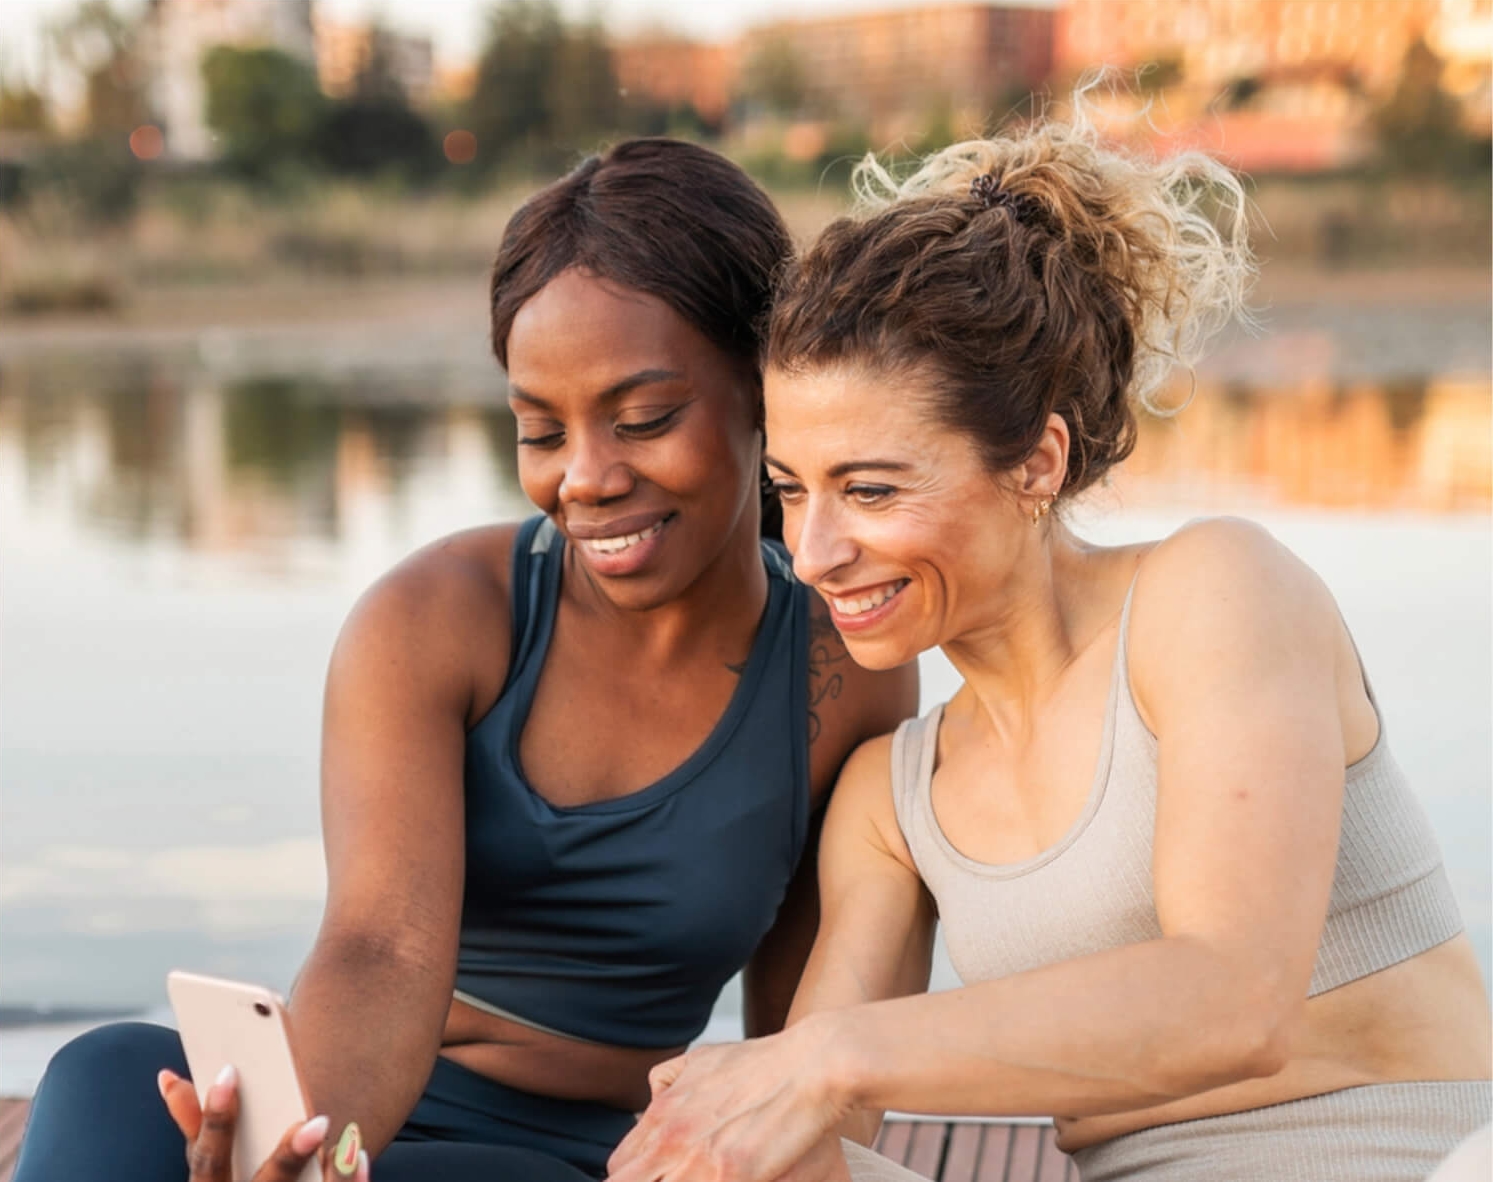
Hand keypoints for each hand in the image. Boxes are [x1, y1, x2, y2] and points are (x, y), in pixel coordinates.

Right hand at [159, 1066, 367, 1181]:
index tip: (228, 1073)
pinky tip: (358, 1152)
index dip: (216, 1122)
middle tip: (318, 1122)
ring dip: (331, 1175)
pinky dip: (347, 1181)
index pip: (207, 1163)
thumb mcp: (209, 1166)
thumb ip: (194, 1127)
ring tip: (348, 1134)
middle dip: (289, 1157)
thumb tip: (169, 1076)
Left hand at [606, 1024, 849, 1181]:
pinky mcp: (730, 1176)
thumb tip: (654, 1097)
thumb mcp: (702, 1060)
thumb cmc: (763, 1062)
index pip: (620, 1165)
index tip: (654, 1173)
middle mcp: (671, 1140)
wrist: (810, 1065)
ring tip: (700, 1174)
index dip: (635, 1175)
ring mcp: (697, 1163)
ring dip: (675, 1181)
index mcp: (662, 1114)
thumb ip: (671, 1081)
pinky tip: (723, 1177)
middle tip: (679, 1173)